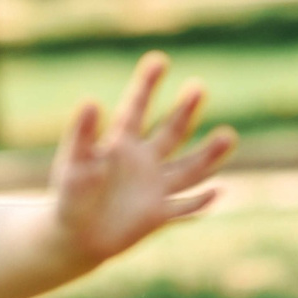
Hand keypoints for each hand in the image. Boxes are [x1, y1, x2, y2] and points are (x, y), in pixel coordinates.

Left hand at [49, 51, 237, 263]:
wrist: (74, 237)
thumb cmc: (69, 196)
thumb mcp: (74, 163)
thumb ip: (83, 135)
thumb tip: (91, 100)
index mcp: (121, 143)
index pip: (137, 108)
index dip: (147, 85)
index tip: (159, 60)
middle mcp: (143, 161)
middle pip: (171, 132)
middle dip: (185, 111)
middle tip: (198, 87)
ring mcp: (154, 187)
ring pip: (188, 169)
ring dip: (208, 155)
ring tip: (228, 136)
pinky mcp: (159, 215)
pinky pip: (184, 208)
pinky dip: (199, 203)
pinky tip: (218, 193)